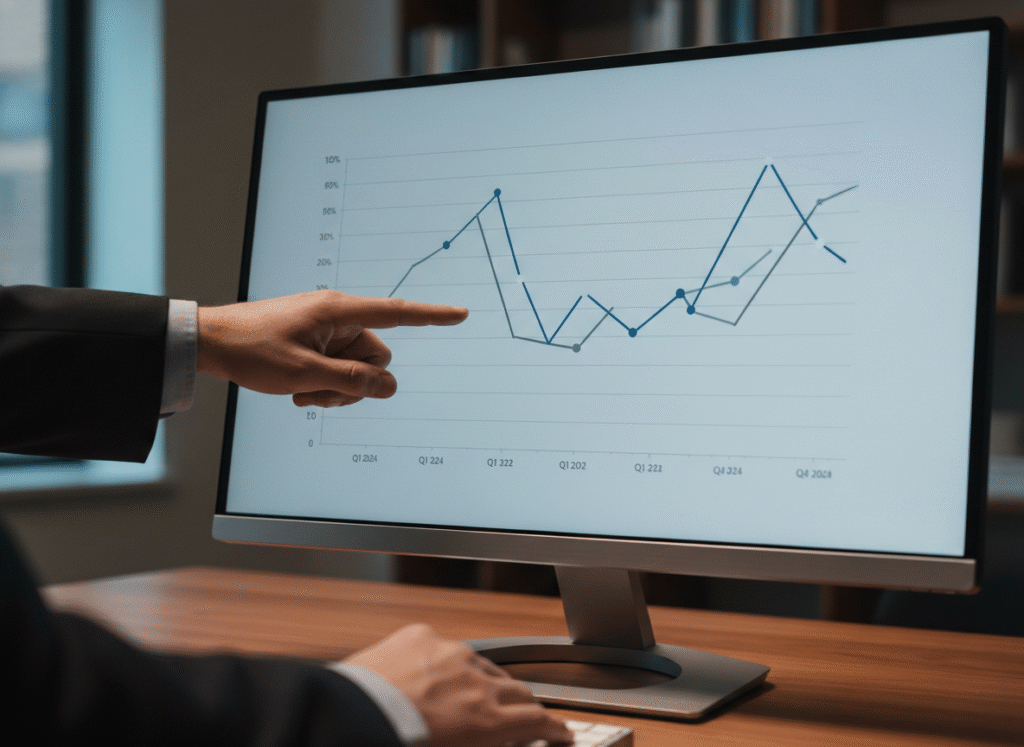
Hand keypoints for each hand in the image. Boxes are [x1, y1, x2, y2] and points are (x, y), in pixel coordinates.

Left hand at [197, 290, 466, 406]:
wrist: (210, 343)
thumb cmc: (252, 350)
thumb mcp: (305, 375)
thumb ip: (352, 382)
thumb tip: (388, 388)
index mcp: (339, 312)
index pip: (397, 312)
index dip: (431, 315)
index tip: (460, 314)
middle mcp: (336, 317)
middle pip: (373, 357)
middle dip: (354, 383)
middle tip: (318, 394)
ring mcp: (324, 329)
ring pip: (354, 367)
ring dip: (335, 387)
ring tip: (302, 394)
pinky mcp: (313, 339)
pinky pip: (336, 365)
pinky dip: (323, 382)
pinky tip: (298, 390)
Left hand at [345, 624, 572, 746]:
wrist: (345, 720)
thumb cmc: (393, 745)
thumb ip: (483, 742)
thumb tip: (497, 740)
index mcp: (489, 721)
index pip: (540, 721)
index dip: (555, 730)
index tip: (559, 734)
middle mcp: (476, 681)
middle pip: (518, 690)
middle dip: (522, 707)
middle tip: (518, 721)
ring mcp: (449, 652)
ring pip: (482, 666)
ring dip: (481, 683)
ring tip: (464, 701)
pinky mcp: (420, 634)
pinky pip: (441, 647)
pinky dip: (441, 662)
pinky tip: (425, 678)